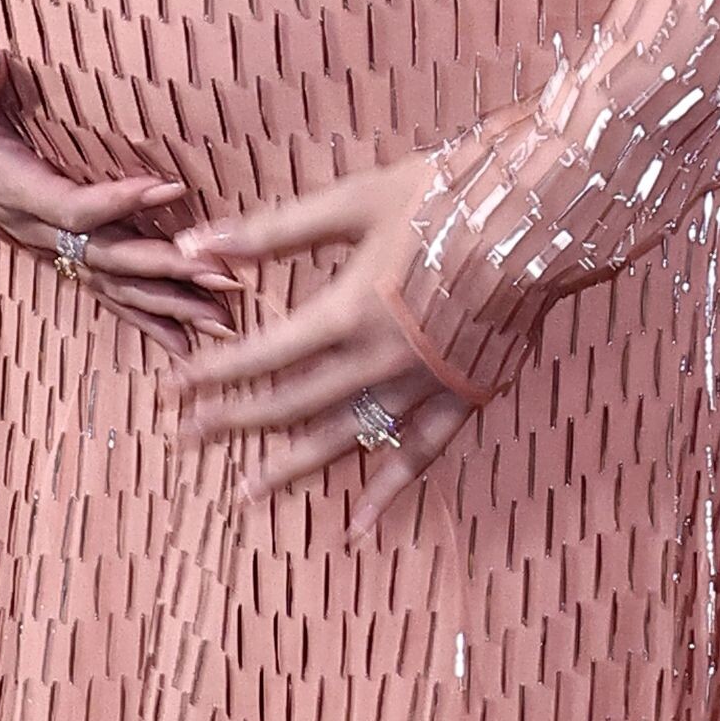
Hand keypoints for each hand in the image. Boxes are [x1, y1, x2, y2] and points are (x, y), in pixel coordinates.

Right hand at [0, 46, 232, 336]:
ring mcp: (46, 245)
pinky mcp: (60, 250)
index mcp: (9, 189)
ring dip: (168, 303)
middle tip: (220, 275)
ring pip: (111, 283)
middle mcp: (30, 228)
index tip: (172, 186)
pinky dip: (145, 316)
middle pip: (104, 257)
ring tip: (221, 317)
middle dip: (164, 269)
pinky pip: (104, 290)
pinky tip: (184, 341)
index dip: (119, 201)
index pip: (71, 206)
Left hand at [169, 167, 471, 527]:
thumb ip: (273, 231)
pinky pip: (419, 456)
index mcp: (348, 311)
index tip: (173, 387)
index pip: (261, 356)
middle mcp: (380, 362)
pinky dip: (387, 491)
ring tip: (246, 491)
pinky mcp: (465, 397)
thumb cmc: (447, 194)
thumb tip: (196, 245)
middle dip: (234, 422)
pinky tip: (358, 526)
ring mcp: (424, 388)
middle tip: (187, 438)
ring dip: (291, 467)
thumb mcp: (353, 201)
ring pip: (345, 440)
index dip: (213, 374)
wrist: (546, 212)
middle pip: (291, 405)